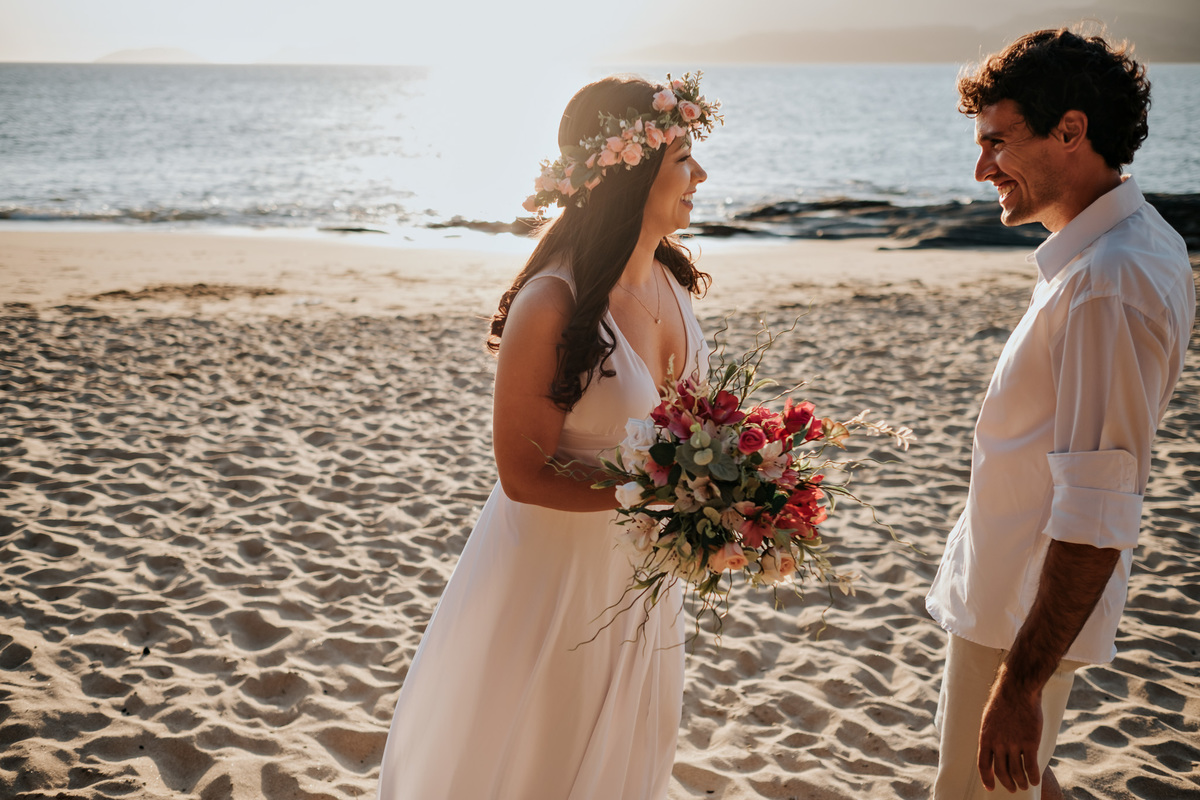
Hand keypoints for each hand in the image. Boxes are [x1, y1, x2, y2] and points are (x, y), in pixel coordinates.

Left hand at [977, 666, 1043, 792]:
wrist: (1017, 690)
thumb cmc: (1003, 702)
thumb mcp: (989, 719)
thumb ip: (991, 736)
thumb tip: (994, 749)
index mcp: (985, 737)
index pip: (984, 765)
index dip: (987, 778)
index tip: (991, 787)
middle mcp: (998, 743)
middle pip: (1002, 771)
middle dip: (1007, 783)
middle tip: (1012, 788)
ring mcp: (1014, 743)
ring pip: (1017, 772)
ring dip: (1021, 782)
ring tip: (1024, 785)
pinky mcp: (1030, 742)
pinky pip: (1031, 766)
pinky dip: (1033, 776)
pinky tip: (1035, 780)